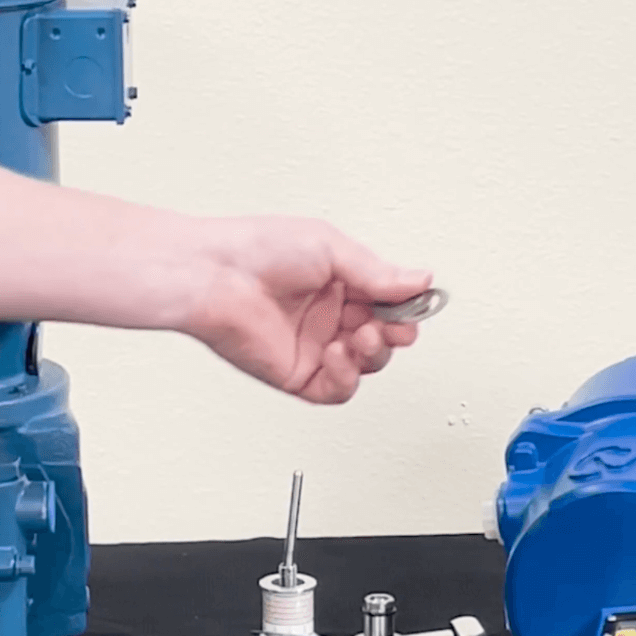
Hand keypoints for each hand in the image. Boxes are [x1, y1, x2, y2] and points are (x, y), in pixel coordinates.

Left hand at [183, 217, 433, 402]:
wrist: (215, 275)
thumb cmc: (256, 250)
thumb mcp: (330, 247)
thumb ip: (379, 273)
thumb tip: (420, 281)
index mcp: (339, 282)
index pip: (388, 302)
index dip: (405, 307)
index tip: (417, 303)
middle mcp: (328, 315)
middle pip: (383, 337)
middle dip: (395, 332)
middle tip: (392, 324)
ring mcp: (313, 346)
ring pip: (365, 365)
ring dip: (374, 353)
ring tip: (362, 334)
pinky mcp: (296, 373)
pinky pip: (336, 388)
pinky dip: (347, 376)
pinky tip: (339, 353)